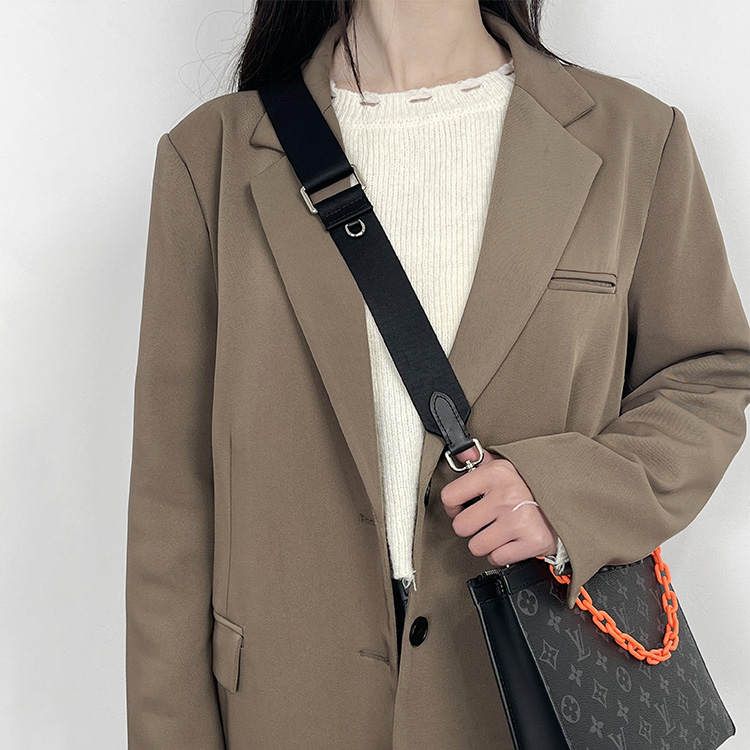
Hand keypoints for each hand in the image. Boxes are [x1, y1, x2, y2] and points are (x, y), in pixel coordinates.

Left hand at [440, 444, 558, 566]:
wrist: (569, 500)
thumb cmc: (530, 485)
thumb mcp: (505, 465)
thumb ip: (480, 460)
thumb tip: (462, 452)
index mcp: (496, 474)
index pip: (450, 496)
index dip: (453, 505)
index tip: (462, 506)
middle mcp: (507, 496)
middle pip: (461, 526)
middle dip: (470, 527)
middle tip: (485, 521)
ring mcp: (520, 520)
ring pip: (477, 546)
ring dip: (486, 543)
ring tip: (499, 531)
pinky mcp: (533, 541)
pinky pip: (497, 558)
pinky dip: (502, 554)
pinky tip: (511, 541)